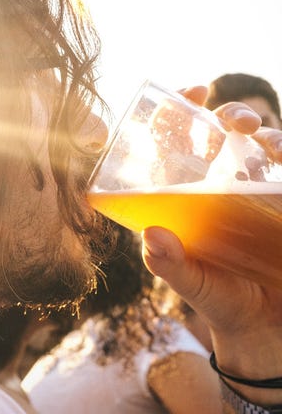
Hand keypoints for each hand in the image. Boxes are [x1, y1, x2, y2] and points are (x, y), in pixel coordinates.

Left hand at [143, 85, 281, 404]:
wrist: (264, 332)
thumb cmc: (219, 298)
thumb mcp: (191, 282)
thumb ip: (170, 264)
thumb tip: (152, 237)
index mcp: (194, 191)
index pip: (187, 139)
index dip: (187, 110)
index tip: (192, 90)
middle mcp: (230, 184)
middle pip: (233, 133)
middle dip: (236, 113)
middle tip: (234, 120)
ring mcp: (265, 195)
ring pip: (272, 147)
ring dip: (271, 135)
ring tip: (263, 141)